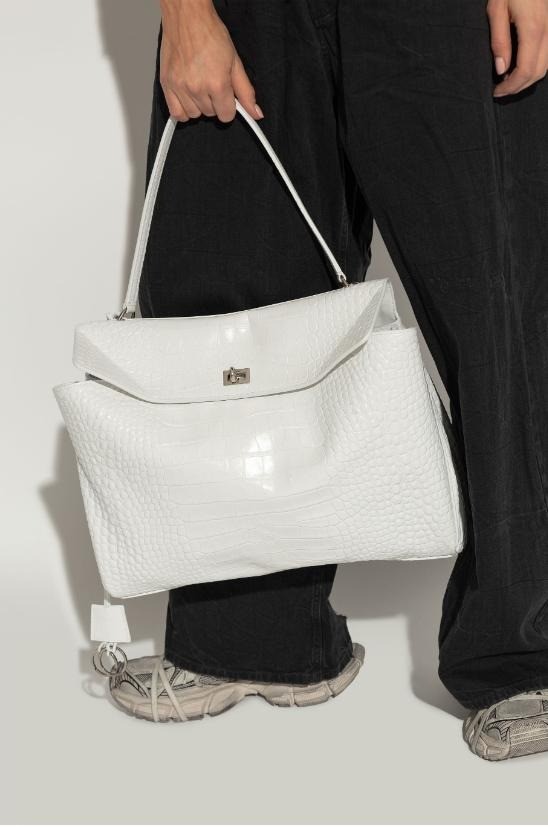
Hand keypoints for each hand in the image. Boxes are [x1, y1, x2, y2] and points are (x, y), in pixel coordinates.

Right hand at [159, 0, 262, 121]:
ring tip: (199, 85)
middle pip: (211, 114)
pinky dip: (183, 110)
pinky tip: (188, 97)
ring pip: (194, 114)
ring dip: (199, 105)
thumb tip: (255, 113)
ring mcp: (180, 88)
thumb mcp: (235, 62)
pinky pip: (177, 113)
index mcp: (217, 84)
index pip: (226, 116)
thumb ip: (245, 91)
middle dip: (214, 102)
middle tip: (212, 83)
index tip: (226, 97)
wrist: (187, 17)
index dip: (229, 107)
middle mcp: (198, 88)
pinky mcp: (167, 85)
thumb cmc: (209, 33)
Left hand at [487, 0, 547, 95]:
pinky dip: (536, 65)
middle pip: (539, 72)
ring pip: (547, 65)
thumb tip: (501, 69)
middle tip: (501, 90)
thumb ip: (499, 41)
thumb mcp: (497, 9)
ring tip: (509, 79)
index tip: (496, 92)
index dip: (511, 87)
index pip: (526, 71)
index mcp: (533, 30)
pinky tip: (520, 64)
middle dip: (520, 86)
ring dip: (529, 77)